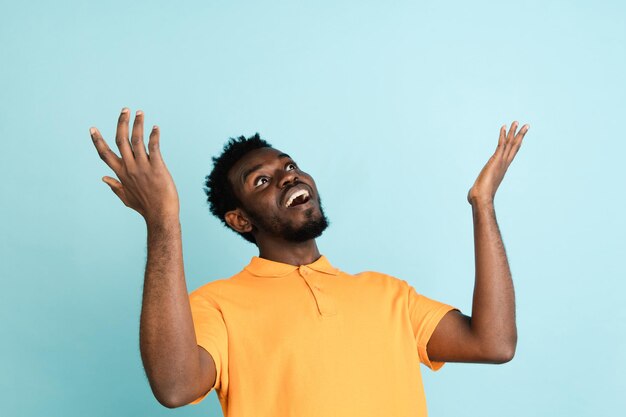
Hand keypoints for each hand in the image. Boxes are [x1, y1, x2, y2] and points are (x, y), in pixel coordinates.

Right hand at [90, 108, 179, 223]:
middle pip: (120, 140)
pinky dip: (154, 136)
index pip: (105, 154)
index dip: (98, 141)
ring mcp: (143, 167)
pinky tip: (155, 127)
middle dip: (121, 123)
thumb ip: (114, 186)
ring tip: (139, 112)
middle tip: (124, 109)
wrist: (160, 215)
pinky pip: (154, 147)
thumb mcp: (126, 198)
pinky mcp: (157, 167)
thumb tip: (103, 178)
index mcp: (121, 173)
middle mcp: (129, 167)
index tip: (92, 128)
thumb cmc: (145, 207)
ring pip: (136, 140)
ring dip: (137, 124)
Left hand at [467, 121, 529, 205]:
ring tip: (517, 121)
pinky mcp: (495, 160)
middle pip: (515, 147)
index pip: (511, 155)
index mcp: (502, 170)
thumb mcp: (479, 191)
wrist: (482, 198)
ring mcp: (501, 161)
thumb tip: (470, 197)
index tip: (520, 139)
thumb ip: (478, 190)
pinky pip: (501, 144)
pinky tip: (504, 127)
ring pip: (510, 143)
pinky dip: (503, 135)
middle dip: (520, 136)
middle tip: (526, 126)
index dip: (515, 146)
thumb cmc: (480, 197)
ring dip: (514, 132)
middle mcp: (504, 164)